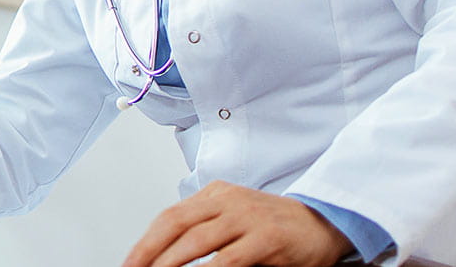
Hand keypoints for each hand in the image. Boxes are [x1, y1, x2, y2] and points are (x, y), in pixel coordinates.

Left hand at [122, 181, 352, 266]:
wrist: (325, 222)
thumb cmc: (275, 226)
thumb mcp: (233, 217)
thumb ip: (204, 229)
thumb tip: (164, 256)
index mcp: (214, 195)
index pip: (170, 217)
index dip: (146, 242)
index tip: (129, 263)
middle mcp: (227, 201)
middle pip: (176, 225)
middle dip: (149, 252)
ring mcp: (247, 217)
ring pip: (197, 241)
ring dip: (171, 263)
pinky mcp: (267, 238)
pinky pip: (229, 258)